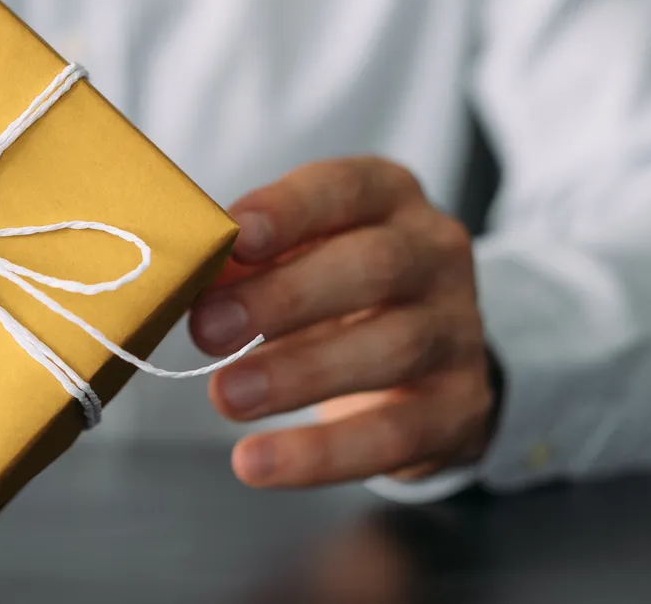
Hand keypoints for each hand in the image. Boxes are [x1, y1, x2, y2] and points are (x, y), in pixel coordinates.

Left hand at [189, 157, 498, 486]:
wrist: (425, 362)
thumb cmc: (337, 288)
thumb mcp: (299, 256)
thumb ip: (250, 261)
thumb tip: (191, 278)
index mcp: (389, 198)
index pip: (345, 189)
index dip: (289, 211)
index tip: (234, 238)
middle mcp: (435, 252)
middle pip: (374, 266)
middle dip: (285, 297)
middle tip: (208, 329)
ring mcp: (457, 328)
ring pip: (391, 348)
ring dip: (297, 375)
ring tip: (226, 397)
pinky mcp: (459, 406)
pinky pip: (394, 434)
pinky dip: (320, 454)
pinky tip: (257, 462)